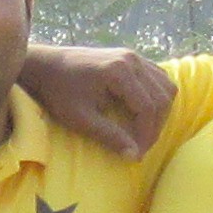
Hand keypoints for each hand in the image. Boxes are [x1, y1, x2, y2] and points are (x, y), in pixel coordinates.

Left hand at [25, 44, 173, 163]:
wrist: (46, 66)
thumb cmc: (58, 92)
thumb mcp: (79, 118)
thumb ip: (108, 136)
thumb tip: (134, 156)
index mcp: (119, 71)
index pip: (148, 107)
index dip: (147, 134)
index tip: (138, 154)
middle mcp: (131, 59)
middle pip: (162, 97)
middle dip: (155, 127)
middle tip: (141, 148)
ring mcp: (134, 56)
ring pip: (166, 87)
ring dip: (160, 113)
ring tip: (143, 134)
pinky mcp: (132, 58)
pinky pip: (159, 79)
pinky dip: (157, 99)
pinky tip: (143, 116)